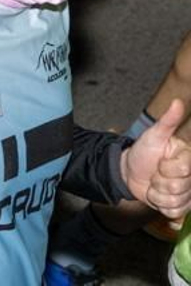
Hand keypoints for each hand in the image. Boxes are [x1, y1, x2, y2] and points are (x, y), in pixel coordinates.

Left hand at [122, 99, 190, 217]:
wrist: (129, 171)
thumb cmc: (143, 152)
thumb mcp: (153, 135)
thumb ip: (168, 121)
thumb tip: (178, 101)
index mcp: (188, 159)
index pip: (183, 170)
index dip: (166, 168)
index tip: (159, 162)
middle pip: (179, 188)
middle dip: (160, 181)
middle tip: (154, 173)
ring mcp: (188, 193)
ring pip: (177, 202)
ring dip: (158, 194)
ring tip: (154, 183)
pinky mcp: (181, 207)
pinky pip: (175, 212)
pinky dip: (160, 205)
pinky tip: (157, 195)